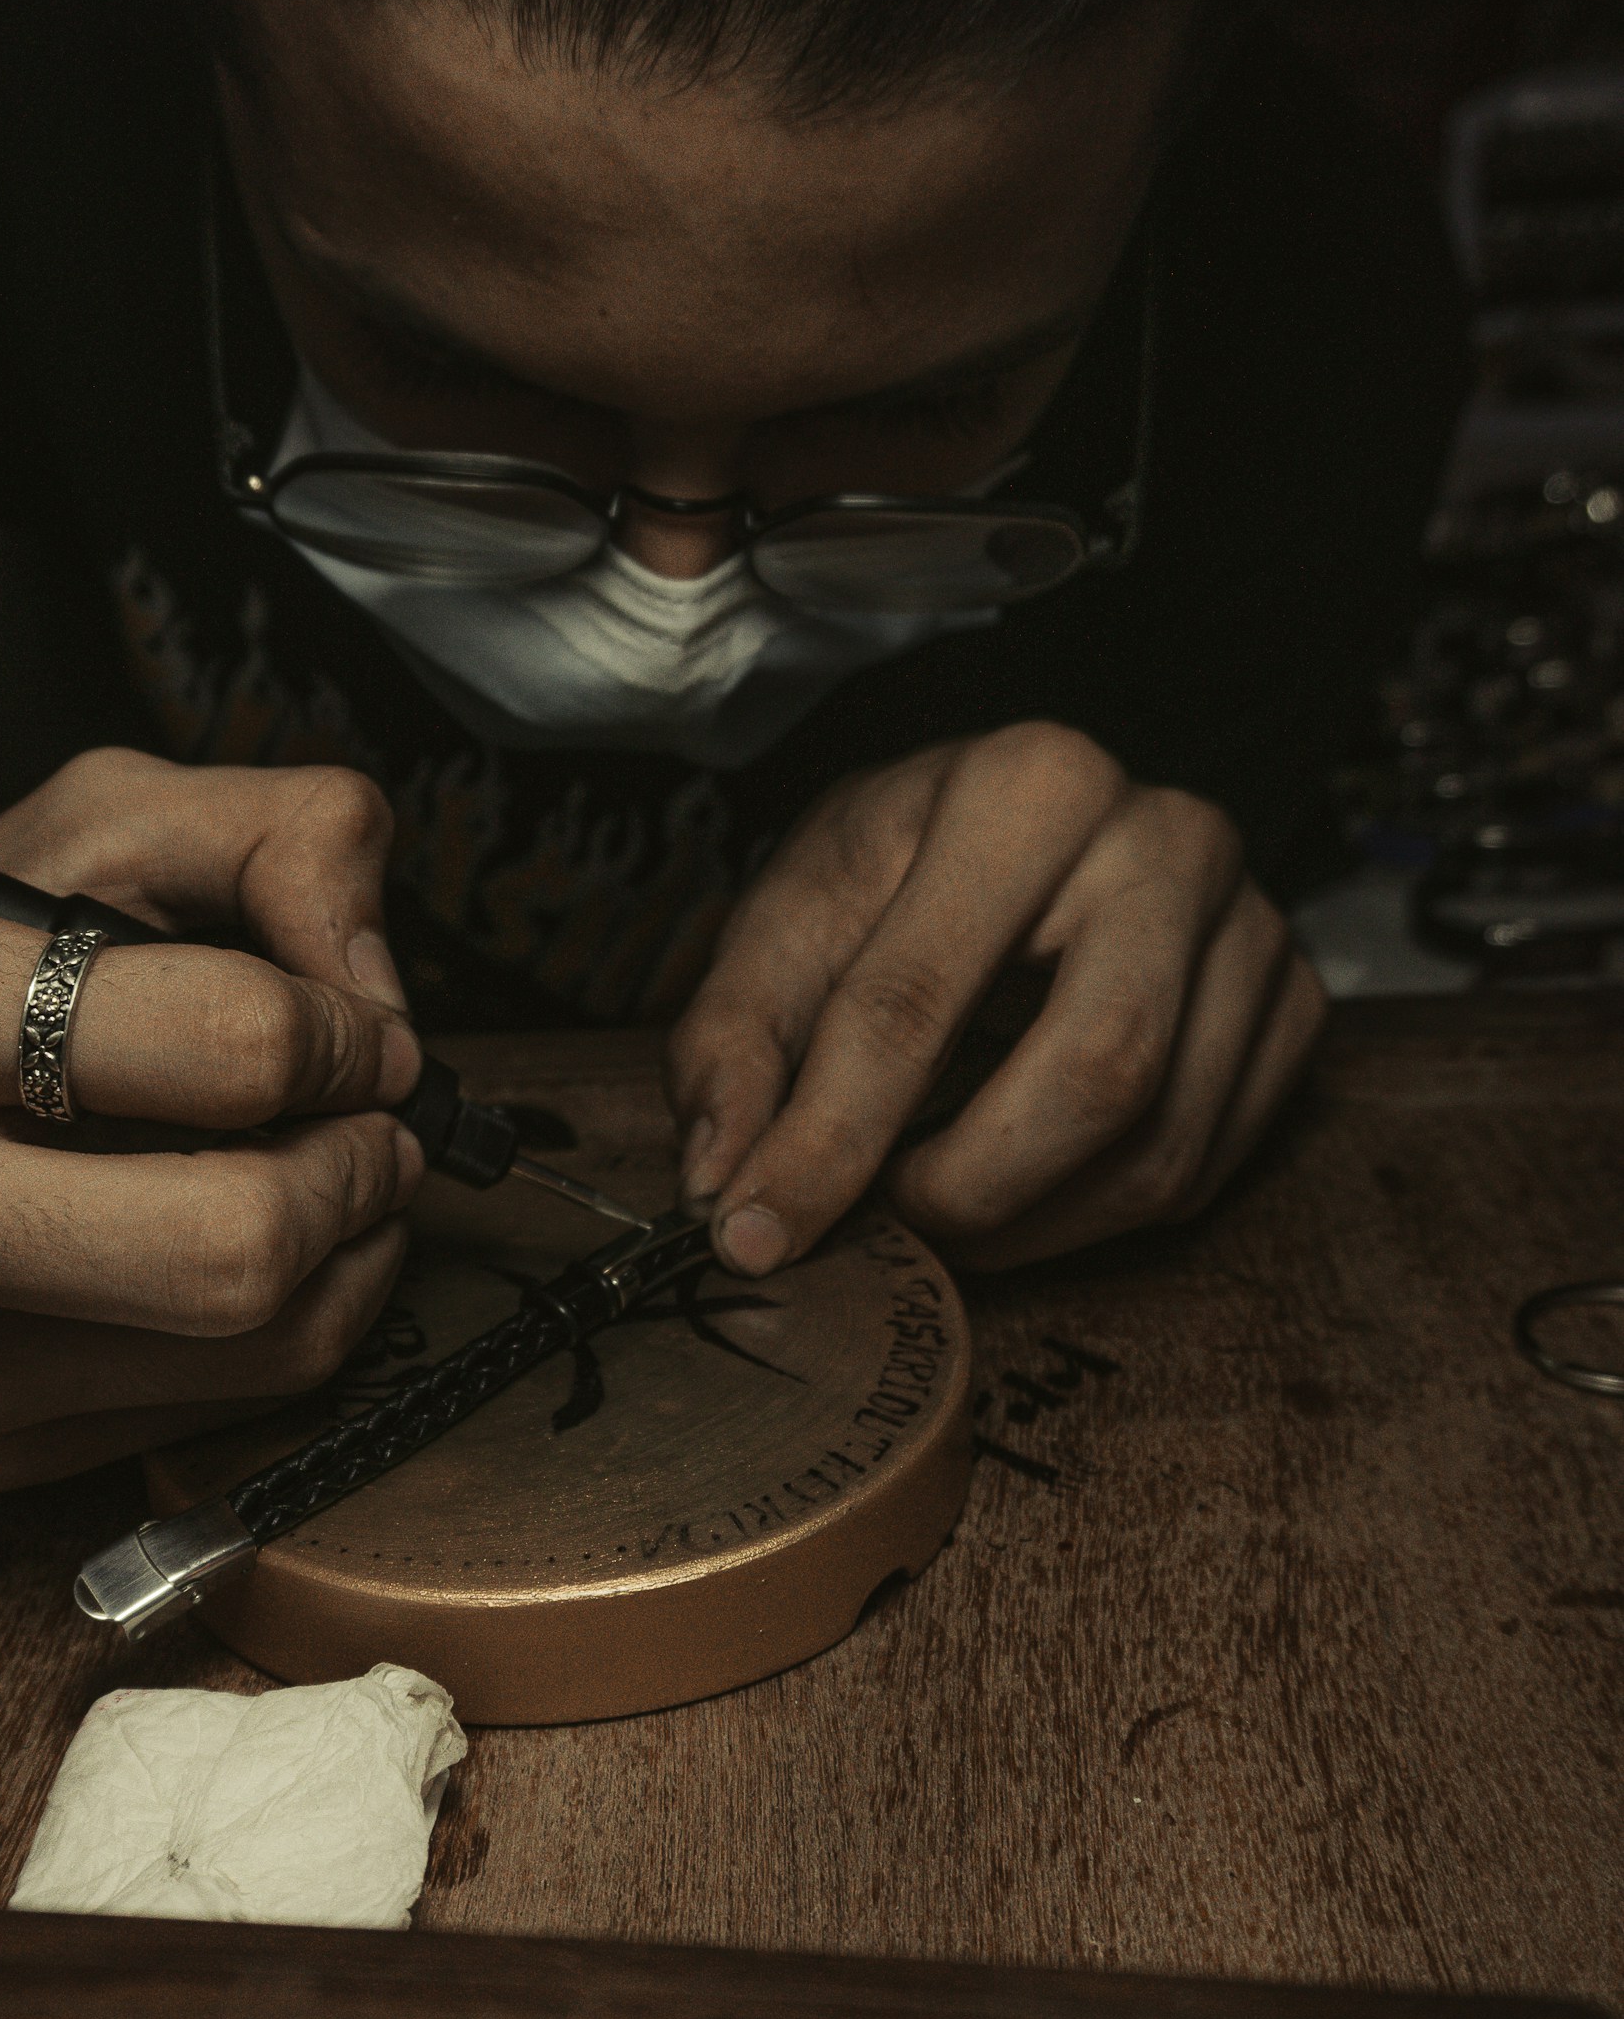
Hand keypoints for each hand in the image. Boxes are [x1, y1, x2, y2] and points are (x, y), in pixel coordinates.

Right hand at [0, 753, 424, 1486]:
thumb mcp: (78, 826)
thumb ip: (273, 836)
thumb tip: (380, 991)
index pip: (210, 1044)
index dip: (337, 1034)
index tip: (352, 1029)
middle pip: (235, 1238)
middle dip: (359, 1170)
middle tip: (373, 1121)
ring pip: (251, 1345)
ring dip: (355, 1254)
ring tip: (340, 1180)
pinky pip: (217, 1413)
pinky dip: (293, 1327)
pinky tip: (267, 1256)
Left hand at [667, 722, 1325, 1272]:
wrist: (1023, 824)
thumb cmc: (904, 868)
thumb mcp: (791, 916)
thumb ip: (734, 1043)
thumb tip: (724, 1181)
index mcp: (1028, 785)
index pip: (919, 996)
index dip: (827, 1139)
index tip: (758, 1233)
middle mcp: (1169, 836)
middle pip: (1097, 1073)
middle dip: (969, 1190)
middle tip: (885, 1222)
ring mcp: (1253, 922)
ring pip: (1161, 1143)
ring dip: (1028, 1223)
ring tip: (938, 1204)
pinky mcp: (1294, 1003)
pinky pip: (1205, 1167)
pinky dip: (1095, 1215)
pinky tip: (1024, 1183)